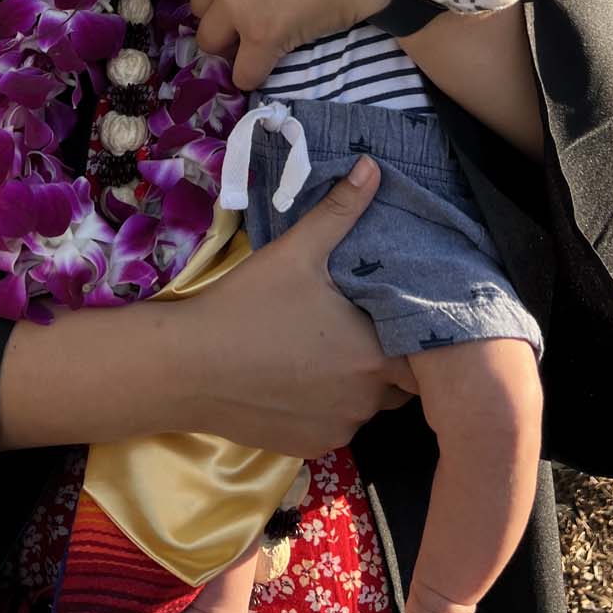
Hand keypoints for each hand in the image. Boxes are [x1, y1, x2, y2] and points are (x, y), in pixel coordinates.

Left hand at [171, 0, 414, 88]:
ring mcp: (239, 3)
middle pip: (200, 3)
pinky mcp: (265, 36)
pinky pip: (243, 72)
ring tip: (256, 38)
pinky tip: (267, 65)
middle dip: (222, 8)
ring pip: (210, 40)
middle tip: (252, 8)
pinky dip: (252, 73)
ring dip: (231, 42)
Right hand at [184, 156, 415, 456]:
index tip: (394, 312)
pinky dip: (327, 407)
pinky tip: (298, 380)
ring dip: (357, 384)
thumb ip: (341, 210)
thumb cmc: (248, 306)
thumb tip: (374, 164)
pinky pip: (335, 425)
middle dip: (385, 358)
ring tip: (324, 350)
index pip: (425, 354)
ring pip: (366, 405)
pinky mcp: (311, 449)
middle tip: (355, 327)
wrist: (187, 368)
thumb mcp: (296, 252)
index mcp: (375, 354)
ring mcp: (338, 429)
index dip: (415, 334)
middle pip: (399, 382)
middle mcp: (367, 401)